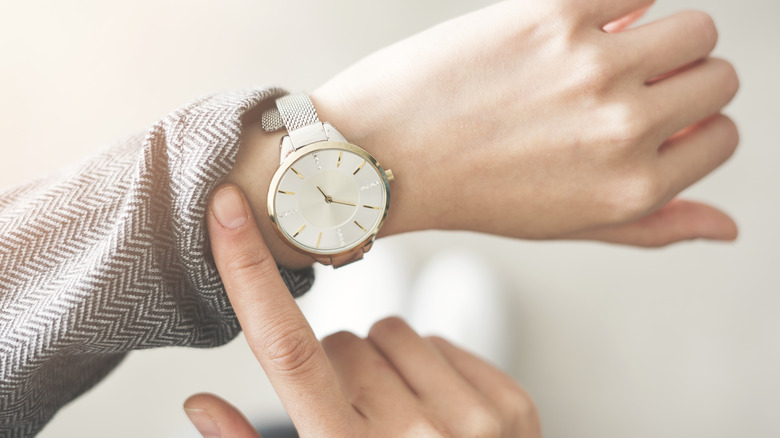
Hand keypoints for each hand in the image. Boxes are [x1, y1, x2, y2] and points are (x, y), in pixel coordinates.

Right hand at [184, 184, 540, 436]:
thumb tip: (198, 402)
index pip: (286, 349)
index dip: (250, 273)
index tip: (229, 210)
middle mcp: (411, 437)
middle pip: (342, 341)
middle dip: (336, 370)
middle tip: (352, 419)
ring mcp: (471, 420)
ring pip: (391, 331)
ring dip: (383, 364)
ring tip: (396, 417)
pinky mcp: (510, 406)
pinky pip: (441, 341)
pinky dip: (429, 368)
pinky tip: (436, 414)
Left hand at [312, 0, 738, 246]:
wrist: (382, 154)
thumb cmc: (472, 191)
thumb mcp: (567, 225)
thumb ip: (653, 225)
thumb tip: (729, 226)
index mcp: (633, 189)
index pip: (722, 136)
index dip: (693, 126)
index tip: (654, 119)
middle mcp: (624, 130)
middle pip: (718, 76)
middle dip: (685, 80)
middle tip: (633, 85)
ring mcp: (593, 68)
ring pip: (695, 26)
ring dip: (664, 36)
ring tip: (613, 51)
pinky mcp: (553, 16)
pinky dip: (621, 2)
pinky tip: (583, 24)